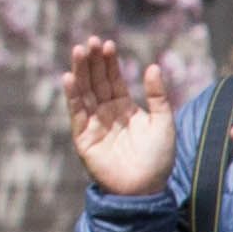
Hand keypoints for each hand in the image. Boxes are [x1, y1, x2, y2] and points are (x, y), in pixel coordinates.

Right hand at [63, 36, 180, 196]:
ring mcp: (94, 124)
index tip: (107, 44)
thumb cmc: (158, 159)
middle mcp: (106, 113)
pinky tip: (69, 78)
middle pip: (96, 82)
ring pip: (84, 93)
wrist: (146, 190)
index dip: (109, 62)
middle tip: (91, 41)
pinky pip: (76, 114)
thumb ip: (158, 96)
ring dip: (80, 72)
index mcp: (124, 108)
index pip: (114, 79)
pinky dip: (72, 96)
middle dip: (93, 62)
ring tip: (79, 51)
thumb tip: (152, 66)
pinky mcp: (84, 138)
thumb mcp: (163, 123)